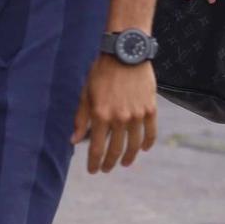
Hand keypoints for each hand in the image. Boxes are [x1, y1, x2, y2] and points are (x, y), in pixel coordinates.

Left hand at [72, 56, 156, 173]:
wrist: (126, 53)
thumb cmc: (102, 72)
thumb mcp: (86, 94)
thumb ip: (81, 119)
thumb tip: (74, 140)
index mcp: (100, 115)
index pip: (96, 148)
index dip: (93, 162)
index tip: (92, 170)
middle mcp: (119, 118)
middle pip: (115, 150)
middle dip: (109, 163)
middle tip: (106, 169)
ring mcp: (137, 114)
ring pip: (133, 144)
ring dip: (128, 157)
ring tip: (125, 163)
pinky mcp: (150, 108)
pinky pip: (150, 132)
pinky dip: (147, 143)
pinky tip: (143, 149)